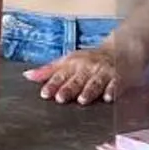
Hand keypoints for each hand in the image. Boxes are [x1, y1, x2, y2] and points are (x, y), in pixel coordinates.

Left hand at [25, 40, 143, 105]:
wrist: (121, 49)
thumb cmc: (90, 59)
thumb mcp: (68, 61)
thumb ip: (48, 70)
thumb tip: (27, 75)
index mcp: (73, 64)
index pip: (60, 75)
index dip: (52, 84)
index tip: (44, 93)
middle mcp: (88, 68)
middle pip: (77, 80)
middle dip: (69, 88)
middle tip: (61, 98)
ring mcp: (103, 73)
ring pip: (95, 83)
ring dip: (88, 91)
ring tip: (82, 99)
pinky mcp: (119, 78)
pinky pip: (116, 84)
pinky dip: (112, 90)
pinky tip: (108, 97)